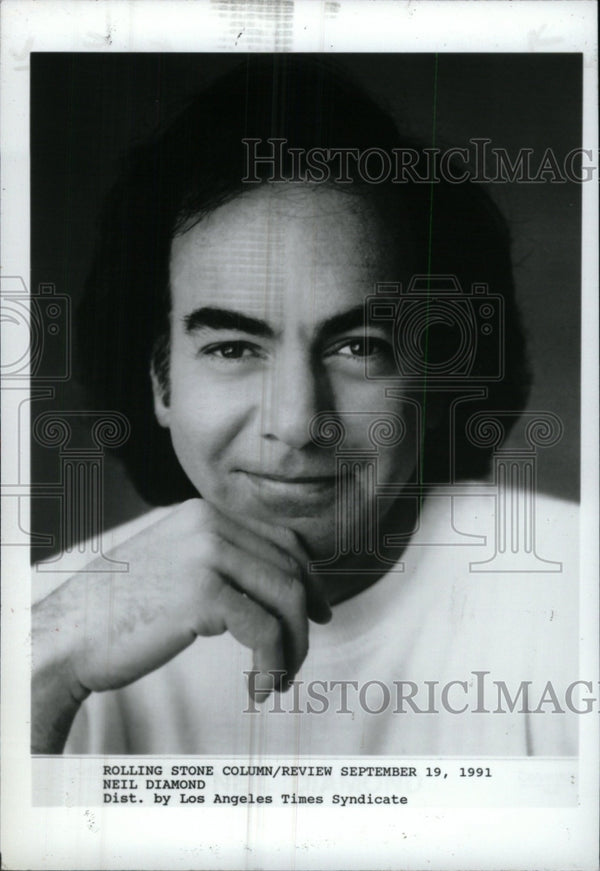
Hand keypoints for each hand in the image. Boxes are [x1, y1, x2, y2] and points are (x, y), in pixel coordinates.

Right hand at [32, 499, 330, 751]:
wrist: (69, 634)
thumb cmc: (121, 610)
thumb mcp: (176, 566)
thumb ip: (221, 562)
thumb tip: (281, 585)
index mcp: (204, 514)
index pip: (282, 542)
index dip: (311, 580)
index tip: (320, 614)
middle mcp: (208, 524)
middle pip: (290, 571)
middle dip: (303, 621)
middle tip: (297, 659)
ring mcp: (205, 555)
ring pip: (287, 600)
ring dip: (292, 648)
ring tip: (276, 680)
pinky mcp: (201, 594)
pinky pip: (266, 632)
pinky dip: (273, 666)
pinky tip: (258, 689)